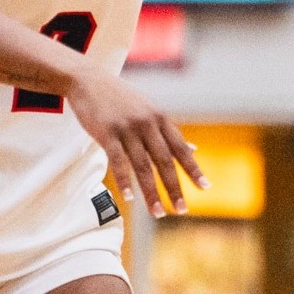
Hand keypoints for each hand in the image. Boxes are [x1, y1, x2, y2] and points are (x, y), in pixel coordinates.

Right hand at [65, 65, 207, 216]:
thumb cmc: (120, 98)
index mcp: (160, 119)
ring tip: (158, 212)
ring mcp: (127, 128)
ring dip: (151, 192)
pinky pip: (118, 161)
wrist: (89, 80)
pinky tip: (128, 198)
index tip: (205, 187)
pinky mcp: (107, 133)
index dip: (193, 168)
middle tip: (182, 209)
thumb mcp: (149, 110)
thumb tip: (194, 149)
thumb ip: (169, 132)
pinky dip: (124, 181)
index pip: (181, 148)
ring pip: (142, 166)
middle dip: (174, 187)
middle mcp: (147, 124)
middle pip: (164, 161)